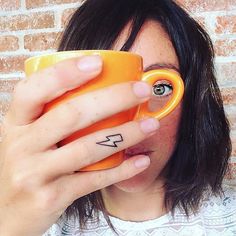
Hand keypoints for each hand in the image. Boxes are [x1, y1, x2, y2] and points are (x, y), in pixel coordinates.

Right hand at [0, 55, 158, 235]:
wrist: (5, 213)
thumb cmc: (23, 165)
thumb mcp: (27, 137)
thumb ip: (51, 117)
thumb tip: (95, 92)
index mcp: (15, 123)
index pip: (34, 90)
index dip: (66, 73)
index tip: (98, 62)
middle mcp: (21, 145)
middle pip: (71, 114)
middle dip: (113, 98)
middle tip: (143, 90)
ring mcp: (35, 173)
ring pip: (87, 147)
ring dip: (126, 134)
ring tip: (151, 125)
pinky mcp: (51, 197)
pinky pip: (93, 180)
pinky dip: (121, 169)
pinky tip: (142, 160)